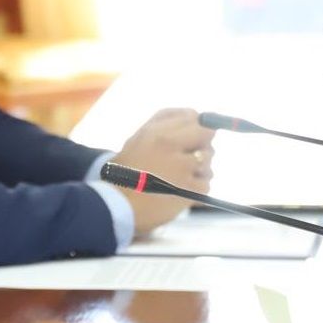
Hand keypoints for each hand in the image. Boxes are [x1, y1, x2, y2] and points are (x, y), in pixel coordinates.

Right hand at [113, 109, 215, 235]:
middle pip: (207, 134)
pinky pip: (206, 183)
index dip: (197, 125)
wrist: (114, 206)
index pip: (193, 116)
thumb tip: (193, 116)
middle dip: (201, 144)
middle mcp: (171, 145)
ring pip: (208, 160)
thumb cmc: (122, 174)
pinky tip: (180, 192)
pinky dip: (196, 189)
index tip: (194, 134)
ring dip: (199, 168)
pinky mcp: (189, 189)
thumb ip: (160, 127)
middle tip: (186, 158)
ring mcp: (182, 167)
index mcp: (157, 132)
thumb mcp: (135, 140)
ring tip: (179, 178)